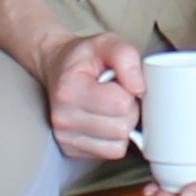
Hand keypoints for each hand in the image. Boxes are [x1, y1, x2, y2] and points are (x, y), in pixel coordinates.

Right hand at [29, 32, 148, 160]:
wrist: (57, 67)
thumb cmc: (84, 57)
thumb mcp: (106, 42)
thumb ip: (126, 57)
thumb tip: (139, 89)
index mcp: (70, 89)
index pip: (121, 104)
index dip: (129, 93)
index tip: (119, 83)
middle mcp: (63, 117)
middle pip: (121, 128)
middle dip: (129, 112)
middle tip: (117, 96)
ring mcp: (64, 137)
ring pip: (117, 146)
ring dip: (122, 128)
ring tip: (110, 109)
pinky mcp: (70, 150)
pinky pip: (109, 153)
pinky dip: (114, 140)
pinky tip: (104, 122)